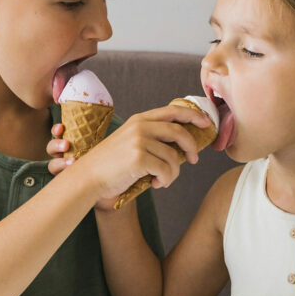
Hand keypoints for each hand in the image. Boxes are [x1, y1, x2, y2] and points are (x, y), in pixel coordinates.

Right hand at [47, 104, 211, 207]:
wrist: (88, 177)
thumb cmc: (110, 164)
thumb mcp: (129, 141)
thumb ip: (151, 137)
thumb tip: (182, 144)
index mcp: (139, 120)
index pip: (173, 111)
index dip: (193, 116)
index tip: (206, 124)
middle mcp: (140, 127)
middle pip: (179, 132)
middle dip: (191, 147)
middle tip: (193, 160)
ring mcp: (139, 141)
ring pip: (174, 156)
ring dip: (173, 172)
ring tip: (163, 179)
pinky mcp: (139, 159)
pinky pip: (166, 170)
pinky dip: (166, 180)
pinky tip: (155, 184)